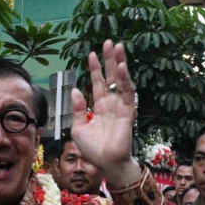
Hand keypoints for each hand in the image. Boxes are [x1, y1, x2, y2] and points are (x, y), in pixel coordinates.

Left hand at [70, 40, 140, 187]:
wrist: (106, 163)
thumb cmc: (93, 149)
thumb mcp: (79, 127)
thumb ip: (77, 109)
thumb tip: (76, 90)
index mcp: (100, 107)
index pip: (98, 83)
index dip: (95, 69)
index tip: (91, 54)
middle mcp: (112, 104)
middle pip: (111, 76)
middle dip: (110, 59)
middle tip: (109, 42)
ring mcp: (121, 106)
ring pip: (121, 80)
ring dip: (119, 63)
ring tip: (118, 46)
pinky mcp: (128, 111)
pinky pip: (127, 92)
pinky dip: (125, 79)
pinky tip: (122, 66)